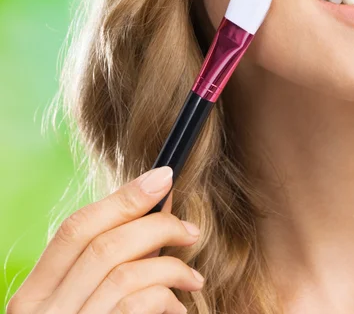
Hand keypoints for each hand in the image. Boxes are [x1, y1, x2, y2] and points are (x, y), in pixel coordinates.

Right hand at [7, 166, 204, 313]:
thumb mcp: (87, 301)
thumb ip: (112, 261)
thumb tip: (156, 204)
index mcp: (34, 296)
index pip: (75, 228)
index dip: (123, 197)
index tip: (163, 178)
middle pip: (104, 244)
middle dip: (156, 226)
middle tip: (189, 230)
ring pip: (126, 273)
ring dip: (170, 264)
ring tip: (192, 275)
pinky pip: (139, 305)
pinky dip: (167, 297)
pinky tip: (180, 305)